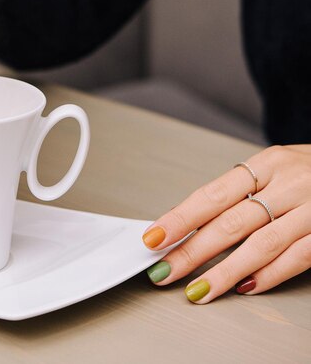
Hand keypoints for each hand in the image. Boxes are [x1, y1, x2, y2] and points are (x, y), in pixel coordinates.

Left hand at [143, 145, 310, 302]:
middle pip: (231, 222)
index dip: (180, 218)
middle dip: (193, 250)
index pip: (213, 193)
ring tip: (198, 289)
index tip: (154, 237)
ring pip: (261, 245)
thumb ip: (242, 191)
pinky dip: (268, 275)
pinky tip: (244, 286)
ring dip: (225, 271)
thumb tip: (191, 220)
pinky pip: (298, 258)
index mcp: (267, 163)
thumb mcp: (276, 167)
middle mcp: (289, 184)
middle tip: (165, 270)